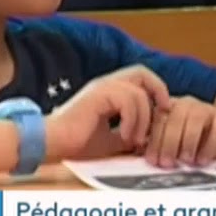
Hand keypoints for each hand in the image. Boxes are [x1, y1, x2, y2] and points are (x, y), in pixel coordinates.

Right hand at [45, 66, 170, 160]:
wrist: (51, 144)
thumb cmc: (75, 142)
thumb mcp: (111, 139)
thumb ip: (130, 133)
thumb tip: (150, 139)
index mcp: (110, 91)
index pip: (140, 78)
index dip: (157, 91)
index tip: (164, 113)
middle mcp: (107, 84)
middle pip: (142, 72)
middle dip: (158, 90)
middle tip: (164, 112)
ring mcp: (102, 87)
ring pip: (138, 92)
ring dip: (143, 118)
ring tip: (134, 139)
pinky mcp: (98, 94)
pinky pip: (128, 100)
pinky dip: (133, 120)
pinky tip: (125, 136)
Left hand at [144, 97, 215, 167]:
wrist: (212, 141)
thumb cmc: (181, 145)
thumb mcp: (164, 143)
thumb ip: (153, 145)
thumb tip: (141, 154)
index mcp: (167, 107)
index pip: (159, 118)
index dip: (155, 140)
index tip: (153, 160)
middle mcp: (185, 103)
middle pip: (177, 116)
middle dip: (170, 142)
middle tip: (167, 163)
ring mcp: (206, 108)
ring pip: (196, 118)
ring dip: (189, 141)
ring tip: (185, 161)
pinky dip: (209, 146)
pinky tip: (201, 161)